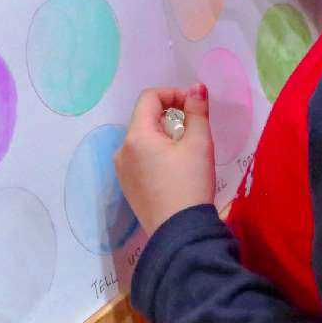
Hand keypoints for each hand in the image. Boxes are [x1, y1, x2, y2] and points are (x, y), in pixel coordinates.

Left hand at [114, 84, 215, 237]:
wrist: (180, 235)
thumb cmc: (190, 185)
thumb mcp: (199, 144)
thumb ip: (197, 111)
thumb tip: (197, 88)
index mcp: (136, 136)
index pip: (149, 98)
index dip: (173, 94)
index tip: (193, 107)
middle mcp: (122, 150)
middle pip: (145, 118)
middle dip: (170, 117)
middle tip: (193, 132)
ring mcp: (122, 170)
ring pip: (142, 139)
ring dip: (163, 136)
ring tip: (185, 152)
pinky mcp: (127, 186)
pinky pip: (139, 158)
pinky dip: (155, 154)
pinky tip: (174, 171)